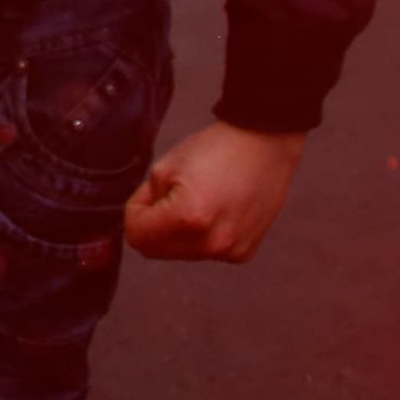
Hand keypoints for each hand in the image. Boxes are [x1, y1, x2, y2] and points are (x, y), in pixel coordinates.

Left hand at [125, 122, 305, 262]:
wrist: (264, 146)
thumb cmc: (213, 150)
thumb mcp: (164, 168)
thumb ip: (146, 203)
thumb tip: (142, 227)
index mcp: (188, 218)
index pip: (136, 236)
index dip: (135, 213)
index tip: (149, 196)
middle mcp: (212, 243)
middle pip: (155, 251)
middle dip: (153, 227)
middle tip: (168, 197)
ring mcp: (230, 251)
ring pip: (180, 253)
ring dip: (177, 233)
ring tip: (197, 201)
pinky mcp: (243, 254)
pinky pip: (206, 252)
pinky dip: (202, 236)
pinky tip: (217, 211)